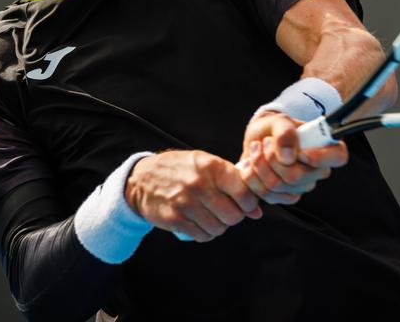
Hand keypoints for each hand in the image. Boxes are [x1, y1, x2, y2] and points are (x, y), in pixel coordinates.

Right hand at [125, 150, 262, 241]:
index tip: (245, 204)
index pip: (243, 192)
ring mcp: (185, 202)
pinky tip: (200, 223)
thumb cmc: (181, 170)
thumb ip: (233, 182)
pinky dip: (205, 233)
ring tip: (212, 217)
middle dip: (234, 217)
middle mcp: (198, 184)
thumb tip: (257, 211)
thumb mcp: (206, 164)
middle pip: (233, 215)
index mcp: (211, 167)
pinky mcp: (173, 219)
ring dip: (219, 226)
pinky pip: (201, 235)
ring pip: (218, 228)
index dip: (249, 203)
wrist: (142, 178)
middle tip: (227, 212)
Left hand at [239, 112, 347, 204]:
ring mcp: (302, 186)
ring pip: (278, 186)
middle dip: (271, 158)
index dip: (319, 157)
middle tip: (265, 142)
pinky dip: (252, 180)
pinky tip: (250, 166)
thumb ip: (285, 132)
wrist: (259, 139)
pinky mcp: (285, 196)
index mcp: (326, 147)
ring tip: (255, 150)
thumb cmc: (275, 128)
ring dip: (259, 166)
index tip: (300, 151)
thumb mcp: (279, 121)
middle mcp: (318, 170)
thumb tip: (288, 156)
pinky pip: (268, 196)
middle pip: (296, 176)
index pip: (338, 157)